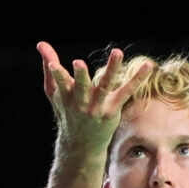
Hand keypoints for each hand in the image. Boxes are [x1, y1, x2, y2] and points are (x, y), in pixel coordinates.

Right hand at [36, 41, 151, 151]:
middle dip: (80, 76)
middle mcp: (82, 102)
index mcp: (66, 95)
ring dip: (111, 69)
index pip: (60, 82)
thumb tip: (40, 43)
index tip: (53, 65)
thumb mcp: (54, 92)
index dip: (56, 73)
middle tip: (79, 64)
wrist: (81, 144)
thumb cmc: (67, 111)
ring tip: (117, 52)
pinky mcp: (113, 109)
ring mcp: (98, 106)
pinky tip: (148, 66)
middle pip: (82, 86)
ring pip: (105, 85)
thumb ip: (49, 66)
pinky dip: (137, 78)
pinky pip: (126, 91)